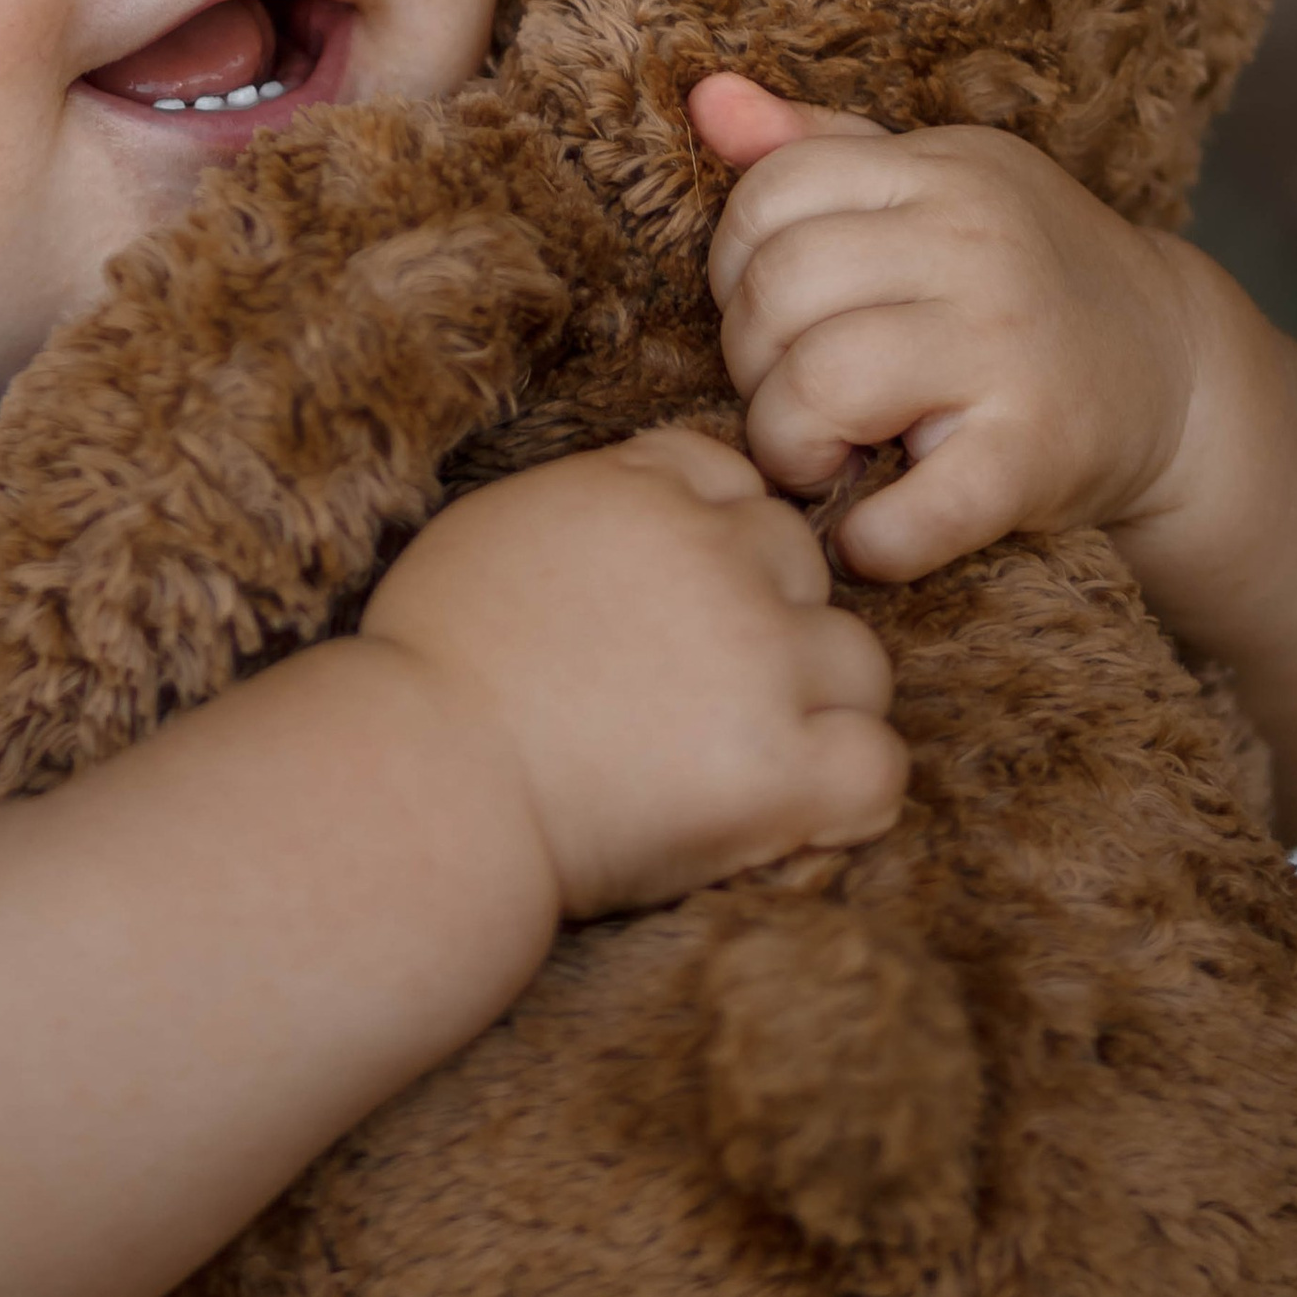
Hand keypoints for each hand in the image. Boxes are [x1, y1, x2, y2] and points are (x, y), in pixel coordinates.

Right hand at [360, 427, 905, 921]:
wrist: (417, 784)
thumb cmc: (424, 670)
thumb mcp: (491, 529)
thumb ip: (587, 505)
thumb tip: (637, 512)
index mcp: (642, 488)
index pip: (734, 483)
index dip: (715, 548)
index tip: (671, 611)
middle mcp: (716, 556)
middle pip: (801, 565)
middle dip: (764, 622)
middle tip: (689, 699)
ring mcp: (759, 658)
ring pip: (856, 662)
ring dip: (814, 707)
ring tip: (733, 760)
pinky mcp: (781, 766)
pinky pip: (878, 766)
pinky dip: (847, 794)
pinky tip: (792, 814)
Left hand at [690, 74, 1296, 842]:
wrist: (1180, 377)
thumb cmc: (1024, 282)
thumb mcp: (938, 190)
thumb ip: (820, 148)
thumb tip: (708, 101)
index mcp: (942, 172)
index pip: (771, 192)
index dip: (736, 267)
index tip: (775, 319)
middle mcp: (977, 245)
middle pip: (779, 290)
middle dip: (753, 364)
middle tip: (794, 401)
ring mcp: (1008, 347)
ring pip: (817, 386)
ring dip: (790, 449)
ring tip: (827, 461)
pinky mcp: (1036, 453)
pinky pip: (914, 509)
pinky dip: (873, 540)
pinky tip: (872, 536)